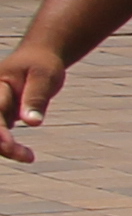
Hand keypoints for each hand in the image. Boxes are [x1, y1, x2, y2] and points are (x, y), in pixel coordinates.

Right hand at [0, 42, 64, 161]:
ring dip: (7, 149)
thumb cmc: (42, 64)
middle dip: (2, 144)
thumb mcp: (44, 76)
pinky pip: (1, 136)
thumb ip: (36, 98)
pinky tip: (27, 155)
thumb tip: (32, 122)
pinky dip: (10, 147)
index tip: (8, 144)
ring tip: (29, 157)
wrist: (39, 58)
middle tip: (26, 155)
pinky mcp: (1, 117)